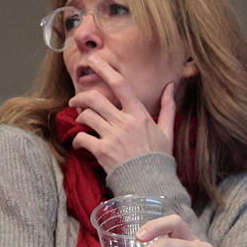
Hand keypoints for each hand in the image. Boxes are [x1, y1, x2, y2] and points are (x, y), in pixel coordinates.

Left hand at [69, 55, 175, 172]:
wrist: (151, 184)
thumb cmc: (159, 158)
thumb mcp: (167, 130)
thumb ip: (168, 107)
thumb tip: (172, 86)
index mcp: (139, 114)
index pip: (120, 85)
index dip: (105, 69)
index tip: (93, 61)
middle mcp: (124, 122)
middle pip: (95, 98)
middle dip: (80, 97)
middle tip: (74, 100)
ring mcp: (112, 137)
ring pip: (87, 116)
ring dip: (79, 116)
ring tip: (79, 120)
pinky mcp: (102, 152)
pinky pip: (82, 138)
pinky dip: (77, 139)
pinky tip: (79, 142)